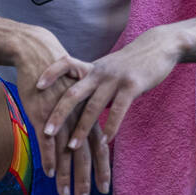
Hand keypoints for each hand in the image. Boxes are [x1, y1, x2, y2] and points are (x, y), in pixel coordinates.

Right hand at [13, 30, 109, 194]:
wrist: (38, 53)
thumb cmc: (55, 77)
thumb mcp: (73, 98)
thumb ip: (79, 118)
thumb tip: (82, 137)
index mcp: (87, 115)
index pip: (99, 147)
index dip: (102, 169)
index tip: (104, 189)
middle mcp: (77, 118)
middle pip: (85, 154)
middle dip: (86, 179)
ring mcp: (60, 117)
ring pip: (66, 152)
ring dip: (66, 175)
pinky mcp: (41, 114)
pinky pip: (47, 140)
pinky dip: (49, 158)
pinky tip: (51, 174)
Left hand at [37, 25, 180, 147]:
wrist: (159, 47)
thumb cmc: (131, 63)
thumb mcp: (107, 70)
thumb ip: (92, 85)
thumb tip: (76, 104)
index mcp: (92, 68)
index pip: (65, 64)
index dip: (50, 73)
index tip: (36, 87)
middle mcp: (99, 72)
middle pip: (73, 93)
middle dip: (58, 114)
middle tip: (46, 133)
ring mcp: (115, 79)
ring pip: (93, 106)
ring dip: (81, 129)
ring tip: (72, 147)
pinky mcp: (132, 86)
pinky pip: (119, 110)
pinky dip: (111, 127)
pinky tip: (105, 141)